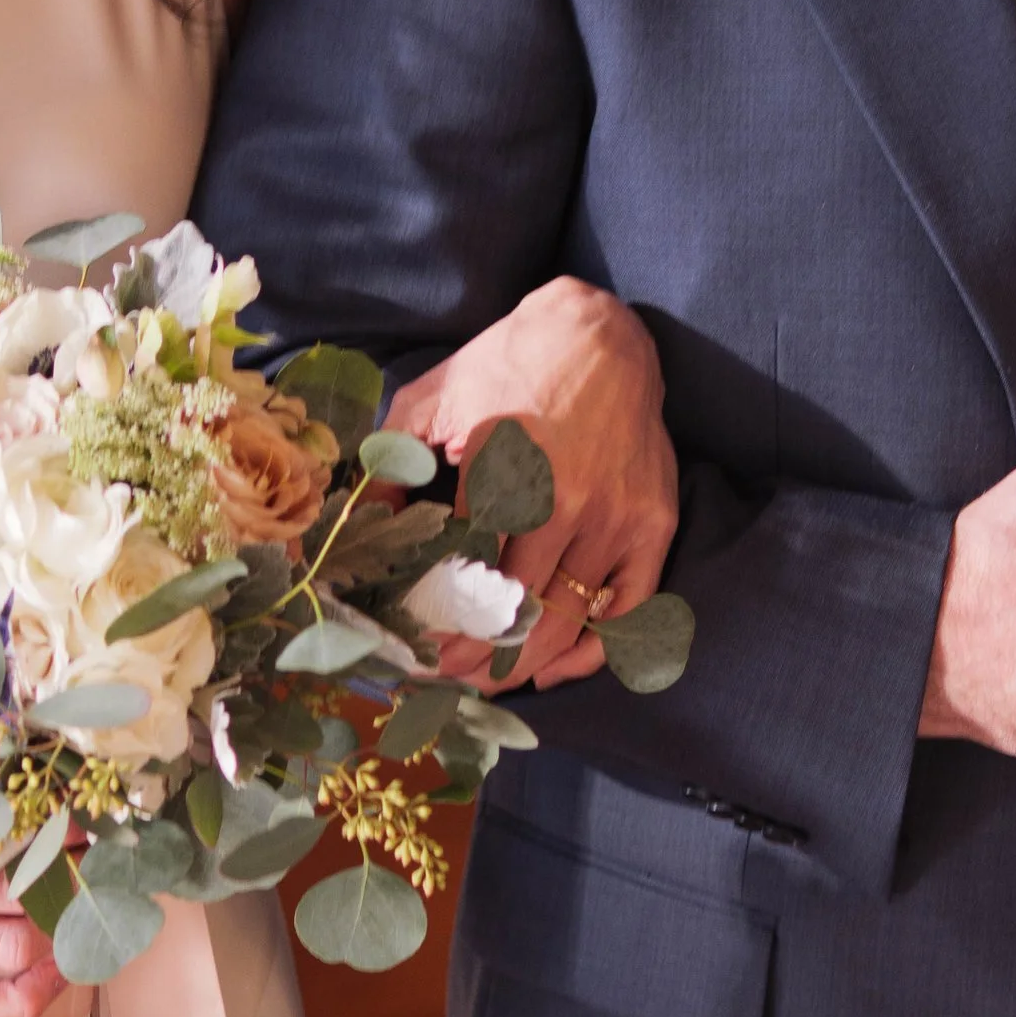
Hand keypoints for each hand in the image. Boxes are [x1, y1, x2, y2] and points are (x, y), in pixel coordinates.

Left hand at [389, 278, 677, 688]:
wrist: (601, 335)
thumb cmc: (509, 364)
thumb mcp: (431, 397)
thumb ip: (391, 462)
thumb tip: (361, 527)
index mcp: (501, 471)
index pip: (462, 579)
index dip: (435, 628)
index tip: (409, 653)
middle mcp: (564, 503)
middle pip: (513, 613)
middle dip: (470, 660)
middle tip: (439, 678)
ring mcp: (615, 519)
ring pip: (564, 622)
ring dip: (519, 664)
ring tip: (484, 681)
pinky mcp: (654, 524)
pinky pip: (627, 611)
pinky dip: (591, 651)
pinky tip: (552, 667)